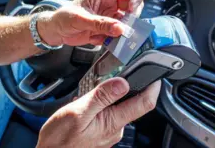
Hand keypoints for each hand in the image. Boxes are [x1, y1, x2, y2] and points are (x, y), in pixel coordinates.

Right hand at [36, 78, 160, 147]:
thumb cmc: (60, 139)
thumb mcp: (78, 112)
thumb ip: (101, 97)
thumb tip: (122, 83)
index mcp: (113, 122)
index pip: (144, 104)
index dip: (152, 87)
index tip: (155, 74)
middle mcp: (115, 129)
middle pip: (131, 103)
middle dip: (123, 88)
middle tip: (109, 77)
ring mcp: (108, 132)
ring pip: (116, 108)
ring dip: (106, 97)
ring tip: (87, 94)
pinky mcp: (100, 133)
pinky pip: (106, 114)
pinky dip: (98, 105)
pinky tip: (83, 104)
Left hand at [38, 0, 143, 45]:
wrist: (56, 31)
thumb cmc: (64, 17)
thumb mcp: (80, 19)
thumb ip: (100, 23)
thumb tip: (120, 28)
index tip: (132, 9)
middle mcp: (111, 4)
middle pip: (134, 5)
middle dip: (133, 17)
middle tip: (127, 27)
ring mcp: (111, 17)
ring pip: (129, 22)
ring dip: (125, 31)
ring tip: (114, 37)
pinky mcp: (108, 30)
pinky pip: (120, 35)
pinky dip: (116, 40)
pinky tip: (103, 41)